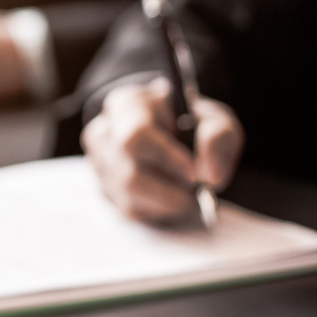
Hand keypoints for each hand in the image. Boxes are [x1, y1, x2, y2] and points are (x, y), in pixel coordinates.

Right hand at [82, 77, 244, 223]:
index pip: (136, 137)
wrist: (168, 130)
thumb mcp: (214, 119)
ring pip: (129, 197)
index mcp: (127, 106)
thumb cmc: (190, 122)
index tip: (195, 175)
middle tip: (199, 192)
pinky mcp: (104, 188)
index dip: (166, 160)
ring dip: (167, 203)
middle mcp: (103, 135)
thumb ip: (217, 139)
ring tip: (189, 194)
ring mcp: (99, 164)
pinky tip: (172, 196)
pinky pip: (131, 209)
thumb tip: (210, 176)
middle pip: (128, 175)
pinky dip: (159, 210)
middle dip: (170, 191)